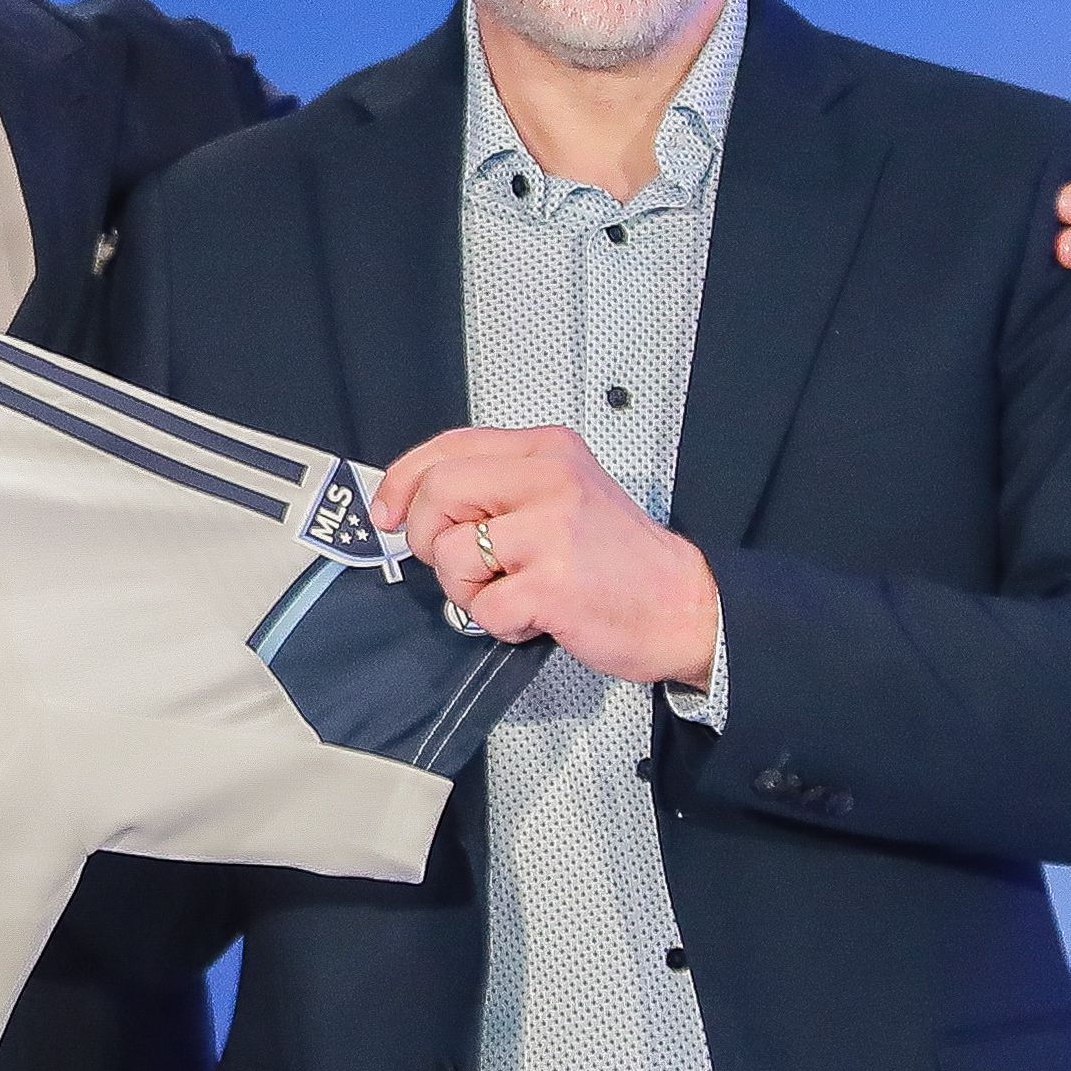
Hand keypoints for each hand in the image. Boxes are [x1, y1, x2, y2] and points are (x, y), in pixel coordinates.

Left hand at [375, 426, 720, 686]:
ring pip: (450, 553)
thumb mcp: (565, 494)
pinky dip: (499, 622)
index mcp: (548, 451)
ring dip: (468, 588)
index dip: (401, 480)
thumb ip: (500, 486)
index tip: (386, 511)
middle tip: (462, 564)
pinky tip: (536, 614)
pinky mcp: (552, 584)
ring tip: (513, 590)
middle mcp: (550, 480)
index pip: (448, 447)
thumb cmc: (620, 558)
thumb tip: (415, 500)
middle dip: (428, 538)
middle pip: (436, 494)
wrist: (684, 605)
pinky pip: (482, 607)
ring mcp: (552, 531)